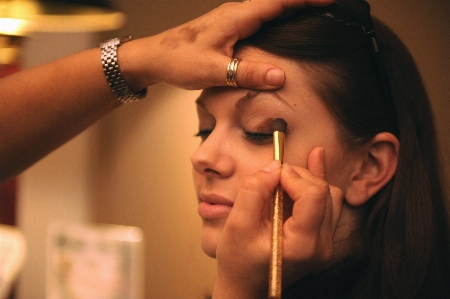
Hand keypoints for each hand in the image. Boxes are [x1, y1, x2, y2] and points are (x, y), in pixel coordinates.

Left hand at [124, 0, 332, 90]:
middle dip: (304, 0)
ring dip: (292, 6)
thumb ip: (247, 73)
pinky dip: (278, 16)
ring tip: (316, 10)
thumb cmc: (179, 59)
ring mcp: (233, 18)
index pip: (279, 1)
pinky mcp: (230, 27)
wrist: (156, 57)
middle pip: (278, 0)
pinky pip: (261, 17)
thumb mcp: (214, 70)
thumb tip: (280, 76)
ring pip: (270, 7)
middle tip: (330, 5)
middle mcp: (237, 12)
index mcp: (237, 16)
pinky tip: (285, 25)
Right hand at [212, 148, 342, 298]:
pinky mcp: (321, 237)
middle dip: (297, 176)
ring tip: (284, 176)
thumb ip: (254, 192)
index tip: (271, 174)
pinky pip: (328, 203)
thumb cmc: (238, 261)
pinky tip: (315, 159)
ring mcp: (324, 243)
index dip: (293, 176)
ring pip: (329, 195)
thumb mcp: (237, 225)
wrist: (245, 286)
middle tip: (271, 177)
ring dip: (306, 179)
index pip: (314, 194)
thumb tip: (273, 166)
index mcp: (303, 244)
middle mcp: (321, 245)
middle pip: (323, 191)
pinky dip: (316, 182)